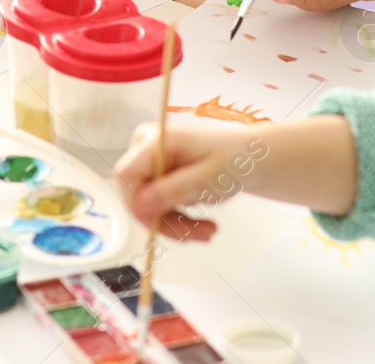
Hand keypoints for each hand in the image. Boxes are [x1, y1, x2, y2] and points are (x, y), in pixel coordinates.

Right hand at [113, 122, 267, 240]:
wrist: (248, 158)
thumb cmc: (233, 159)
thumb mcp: (207, 177)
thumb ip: (173, 189)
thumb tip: (140, 204)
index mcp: (156, 140)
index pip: (126, 174)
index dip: (136, 204)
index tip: (160, 226)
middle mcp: (146, 148)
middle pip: (136, 194)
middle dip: (164, 221)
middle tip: (197, 235)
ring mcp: (150, 163)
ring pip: (147, 207)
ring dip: (176, 225)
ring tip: (207, 232)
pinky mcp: (157, 177)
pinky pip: (157, 207)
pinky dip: (178, 221)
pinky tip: (202, 226)